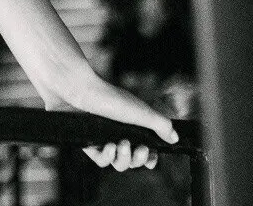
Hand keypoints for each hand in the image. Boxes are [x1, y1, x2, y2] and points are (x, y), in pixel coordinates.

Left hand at [35, 64, 177, 170]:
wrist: (77, 90)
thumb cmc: (109, 97)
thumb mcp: (140, 112)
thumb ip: (160, 124)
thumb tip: (175, 137)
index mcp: (133, 124)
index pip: (146, 148)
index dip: (150, 157)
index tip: (152, 158)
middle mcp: (119, 132)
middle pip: (133, 159)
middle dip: (138, 159)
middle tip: (139, 149)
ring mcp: (103, 137)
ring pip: (117, 163)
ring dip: (123, 159)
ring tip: (122, 146)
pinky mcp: (88, 141)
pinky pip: (100, 160)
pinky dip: (106, 157)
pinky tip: (108, 147)